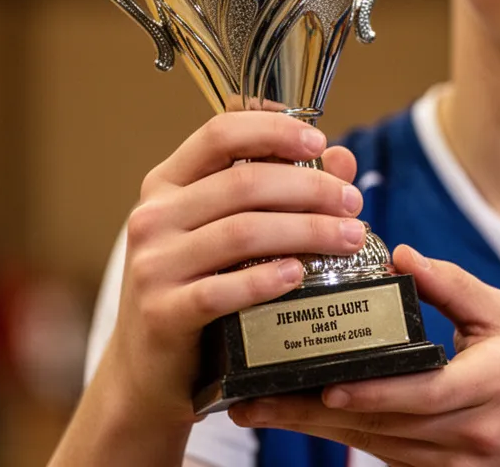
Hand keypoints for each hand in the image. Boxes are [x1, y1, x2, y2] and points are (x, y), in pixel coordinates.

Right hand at [95, 109, 366, 427]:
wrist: (147, 370)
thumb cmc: (197, 286)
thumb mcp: (228, 231)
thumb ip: (280, 188)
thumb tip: (342, 158)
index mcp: (167, 184)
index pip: (219, 133)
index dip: (273, 130)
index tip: (319, 141)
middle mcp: (153, 217)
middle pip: (243, 184)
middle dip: (309, 188)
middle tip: (352, 202)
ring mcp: (153, 266)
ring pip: (241, 233)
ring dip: (306, 231)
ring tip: (349, 238)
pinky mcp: (162, 314)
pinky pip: (221, 291)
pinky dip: (265, 280)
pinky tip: (299, 274)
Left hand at [229, 246, 499, 466]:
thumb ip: (453, 286)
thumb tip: (399, 254)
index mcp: (492, 382)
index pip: (426, 394)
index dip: (375, 393)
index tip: (327, 387)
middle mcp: (469, 430)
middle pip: (382, 425)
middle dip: (313, 414)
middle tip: (254, 399)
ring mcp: (450, 461)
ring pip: (371, 445)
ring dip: (312, 428)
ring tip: (257, 408)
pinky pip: (378, 454)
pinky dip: (337, 436)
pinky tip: (298, 420)